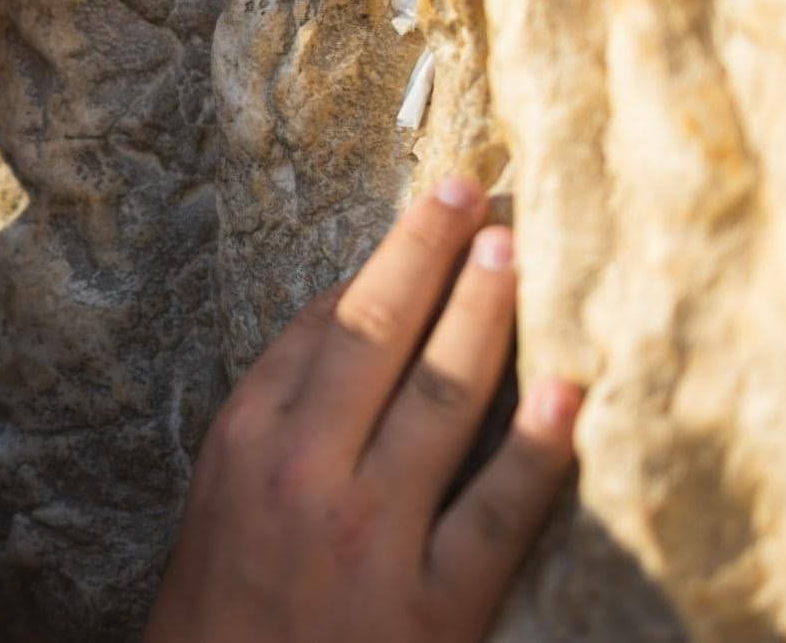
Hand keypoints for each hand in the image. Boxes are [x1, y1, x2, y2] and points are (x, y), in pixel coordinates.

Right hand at [145, 178, 581, 642]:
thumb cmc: (214, 615)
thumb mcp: (215, 503)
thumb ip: (273, 426)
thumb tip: (336, 340)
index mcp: (243, 444)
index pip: (318, 330)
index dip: (375, 265)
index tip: (417, 218)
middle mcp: (305, 475)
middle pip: (377, 334)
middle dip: (424, 250)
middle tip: (469, 186)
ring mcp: (374, 537)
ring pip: (443, 397)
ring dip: (484, 313)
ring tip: (512, 251)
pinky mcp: (434, 607)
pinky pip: (500, 510)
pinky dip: (541, 445)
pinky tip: (571, 388)